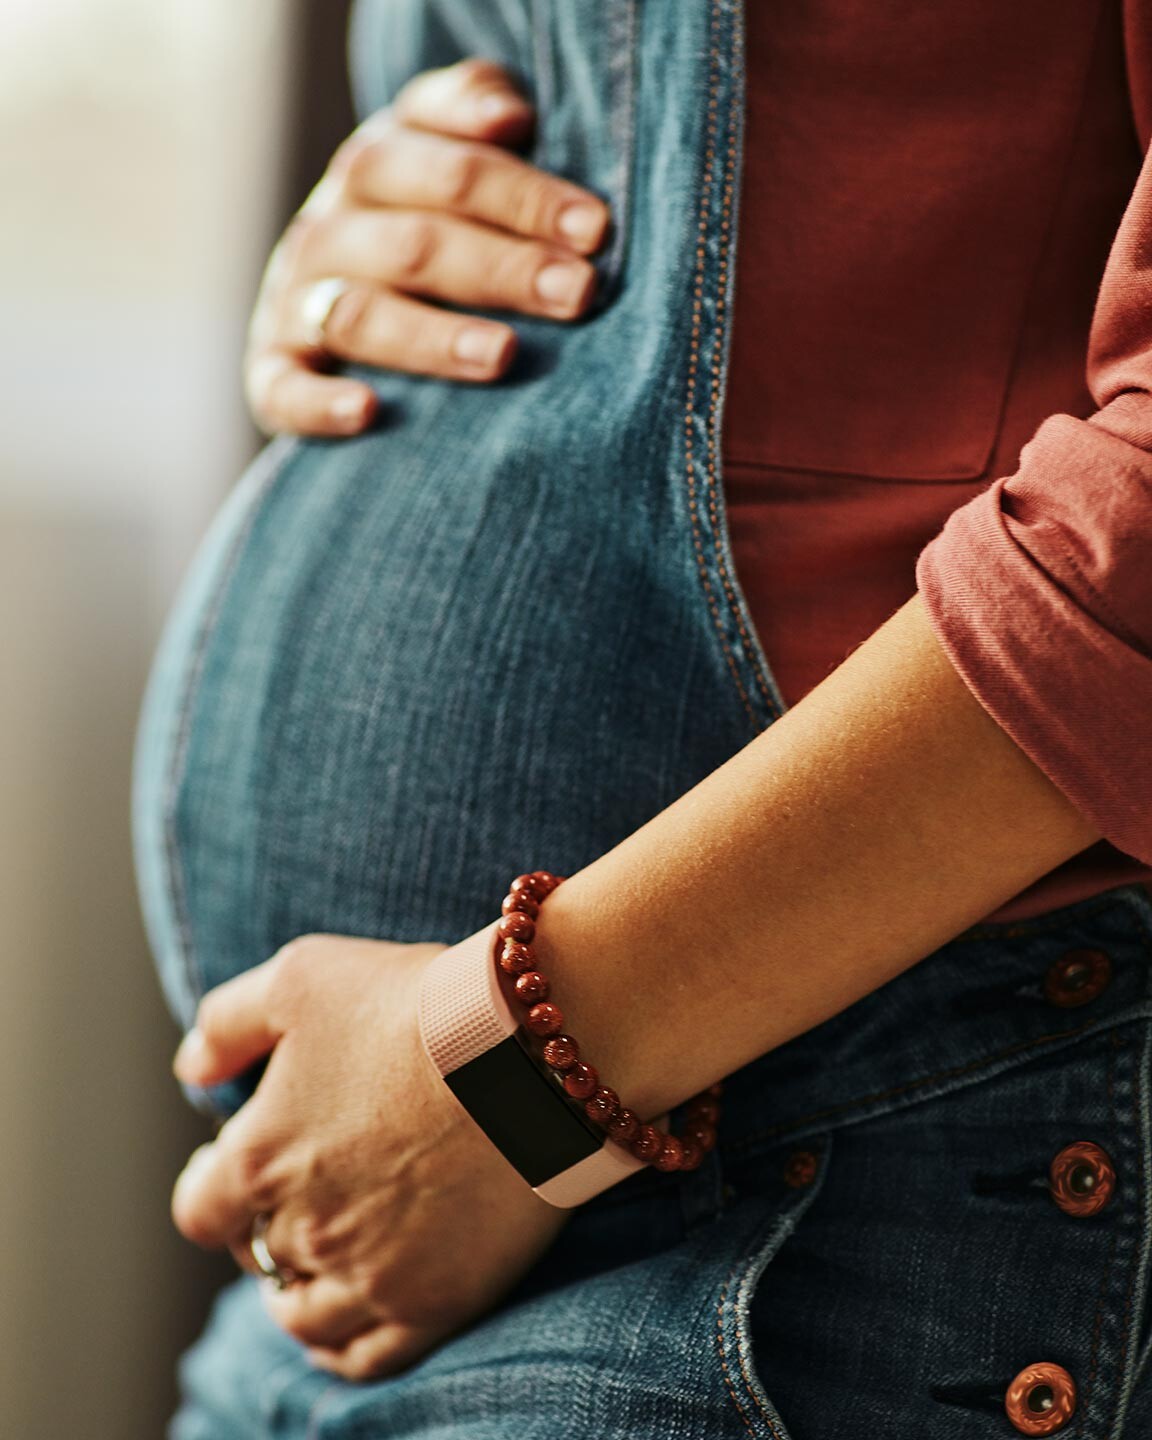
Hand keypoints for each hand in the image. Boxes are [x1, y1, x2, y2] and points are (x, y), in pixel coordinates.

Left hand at [170, 932, 570, 1379]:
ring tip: (320, 1264)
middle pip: (256, 1256)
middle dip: (269, 1225)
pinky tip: (344, 1326)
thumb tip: (191, 1070)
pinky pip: (366, 1357)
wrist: (526, 1049)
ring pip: (303, 1315)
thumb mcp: (300, 976)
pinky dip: (342, 1347)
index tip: (239, 1168)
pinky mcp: (433, 1302)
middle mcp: (302, 1229)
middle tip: (307, 1193)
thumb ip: (228, 1023)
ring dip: (299, 1291)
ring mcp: (368, 1275)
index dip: (213, 1188)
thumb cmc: (412, 1003)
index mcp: (258, 1158)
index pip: (200, 1208)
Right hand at [245, 57, 610, 437]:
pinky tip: (368, 413)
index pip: (450, 171)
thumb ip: (472, 112)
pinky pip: (284, 388)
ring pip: (360, 315)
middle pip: (416, 243)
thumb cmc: (425, 221)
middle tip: (575, 293)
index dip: (522, 197)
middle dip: (502, 268)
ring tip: (503, 355)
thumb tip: (509, 115)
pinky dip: (320, 403)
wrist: (321, 293)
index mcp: (378, 166)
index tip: (594, 230)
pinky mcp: (273, 368)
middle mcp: (330, 228)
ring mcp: (296, 299)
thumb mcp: (444, 151)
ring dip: (433, 337)